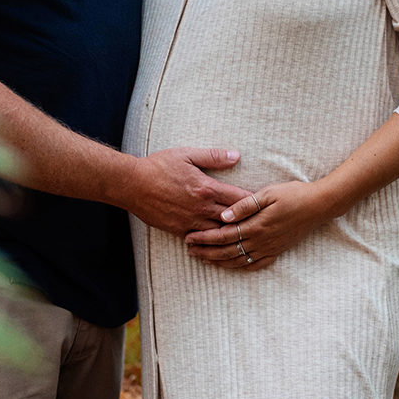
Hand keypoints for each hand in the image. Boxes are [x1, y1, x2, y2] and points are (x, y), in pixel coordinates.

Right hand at [125, 147, 251, 236]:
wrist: (132, 184)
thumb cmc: (159, 166)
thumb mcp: (187, 154)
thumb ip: (214, 156)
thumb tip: (237, 156)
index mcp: (207, 188)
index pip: (240, 199)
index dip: (255, 203)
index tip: (266, 206)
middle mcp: (201, 208)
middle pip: (233, 220)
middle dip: (248, 222)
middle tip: (262, 224)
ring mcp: (190, 222)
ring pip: (219, 234)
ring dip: (231, 235)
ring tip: (245, 236)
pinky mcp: (179, 230)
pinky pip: (201, 240)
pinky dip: (212, 242)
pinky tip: (220, 244)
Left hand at [184, 180, 330, 268]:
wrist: (319, 206)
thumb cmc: (293, 194)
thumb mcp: (268, 193)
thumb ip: (244, 205)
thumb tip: (223, 215)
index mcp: (256, 225)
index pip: (223, 235)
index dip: (204, 238)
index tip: (189, 237)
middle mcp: (260, 241)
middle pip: (226, 251)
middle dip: (205, 252)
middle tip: (189, 250)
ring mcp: (269, 248)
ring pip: (238, 261)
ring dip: (218, 261)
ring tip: (202, 259)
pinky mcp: (276, 251)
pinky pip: (254, 265)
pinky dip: (239, 267)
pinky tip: (229, 266)